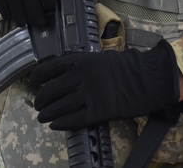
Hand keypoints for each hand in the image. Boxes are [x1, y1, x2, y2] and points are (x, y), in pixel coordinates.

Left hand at [31, 42, 179, 130]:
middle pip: (52, 90)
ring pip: (59, 106)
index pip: (53, 68)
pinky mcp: (97, 112)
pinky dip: (62, 123)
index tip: (34, 80)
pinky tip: (56, 124)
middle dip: (41, 99)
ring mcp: (89, 95)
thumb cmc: (130, 66)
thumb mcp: (104, 58)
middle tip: (38, 104)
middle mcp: (82, 77)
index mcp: (83, 60)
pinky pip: (74, 119)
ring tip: (42, 116)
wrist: (149, 79)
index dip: (40, 75)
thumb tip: (70, 73)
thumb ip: (85, 65)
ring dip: (48, 113)